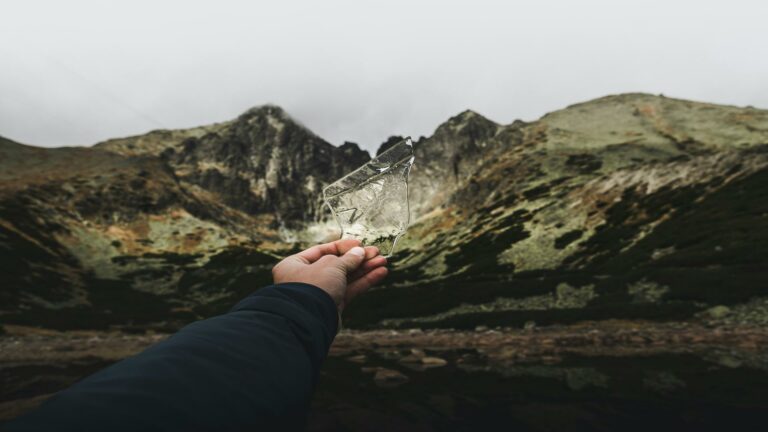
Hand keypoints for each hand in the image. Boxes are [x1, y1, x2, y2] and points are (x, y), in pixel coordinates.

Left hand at [272, 239, 387, 309]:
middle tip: (377, 253)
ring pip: (346, 277)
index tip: (360, 244)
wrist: (310, 321)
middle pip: (337, 264)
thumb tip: (359, 252)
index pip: (323, 251)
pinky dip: (364, 282)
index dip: (343, 247)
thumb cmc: (314, 287)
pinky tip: (380, 273)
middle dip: (359, 259)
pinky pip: (350, 290)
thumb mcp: (331, 265)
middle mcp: (306, 278)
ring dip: (365, 269)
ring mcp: (320, 293)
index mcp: (295, 265)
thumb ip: (347, 258)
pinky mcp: (332, 306)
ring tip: (383, 262)